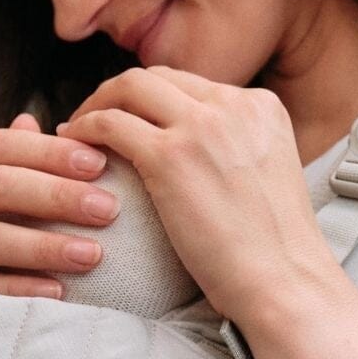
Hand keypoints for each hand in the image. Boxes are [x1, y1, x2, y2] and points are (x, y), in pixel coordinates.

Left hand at [57, 68, 349, 326]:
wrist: (285, 281)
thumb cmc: (274, 250)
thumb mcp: (268, 173)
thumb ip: (237, 148)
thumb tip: (200, 155)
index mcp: (261, 106)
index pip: (191, 84)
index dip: (152, 99)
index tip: (131, 118)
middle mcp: (233, 104)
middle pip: (157, 77)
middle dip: (118, 93)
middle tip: (92, 119)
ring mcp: (201, 127)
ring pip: (130, 88)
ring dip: (95, 104)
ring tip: (75, 131)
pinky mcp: (170, 157)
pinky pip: (110, 124)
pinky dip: (84, 130)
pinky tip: (72, 148)